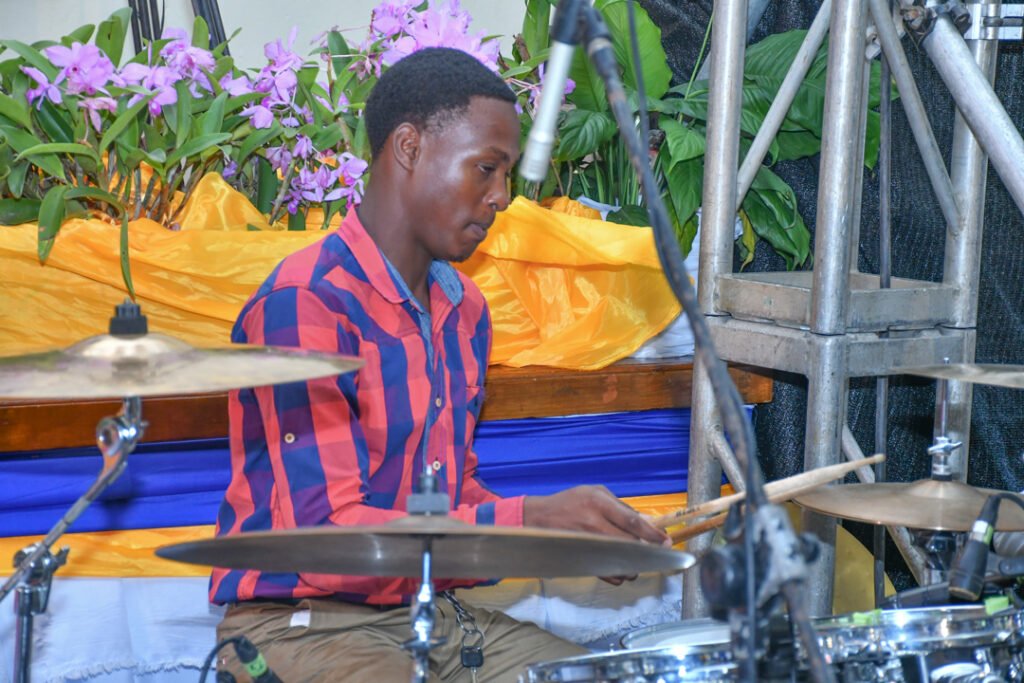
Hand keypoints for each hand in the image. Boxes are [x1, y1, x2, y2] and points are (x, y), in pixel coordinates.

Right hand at [523, 485, 670, 584]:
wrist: (538, 517)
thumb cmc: (569, 502)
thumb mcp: (595, 492)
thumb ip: (619, 506)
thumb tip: (644, 523)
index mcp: (599, 503)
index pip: (633, 521)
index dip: (653, 534)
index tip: (667, 542)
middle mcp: (594, 523)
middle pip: (629, 543)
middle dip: (646, 551)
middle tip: (655, 554)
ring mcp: (586, 543)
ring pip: (619, 561)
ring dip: (633, 566)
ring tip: (636, 563)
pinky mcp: (580, 558)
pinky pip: (605, 573)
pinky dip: (617, 575)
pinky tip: (621, 572)